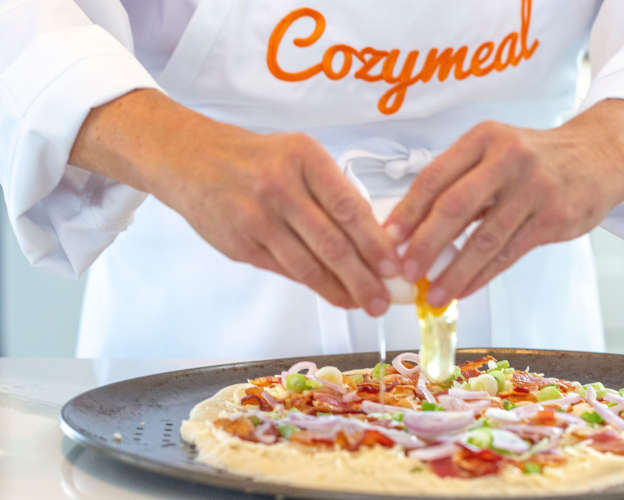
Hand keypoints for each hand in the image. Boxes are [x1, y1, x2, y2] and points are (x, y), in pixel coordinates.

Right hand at [70, 90, 397, 314]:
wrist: (190, 159)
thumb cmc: (256, 159)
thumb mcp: (297, 156)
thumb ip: (330, 192)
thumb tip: (371, 240)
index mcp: (303, 157)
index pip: (348, 207)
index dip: (375, 242)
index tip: (395, 266)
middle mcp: (279, 186)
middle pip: (331, 243)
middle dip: (363, 277)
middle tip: (382, 300)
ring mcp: (256, 218)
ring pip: (307, 265)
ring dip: (339, 290)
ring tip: (362, 305)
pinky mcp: (240, 244)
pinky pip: (284, 270)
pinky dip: (312, 286)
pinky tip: (332, 294)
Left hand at [384, 99, 623, 306]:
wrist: (599, 154)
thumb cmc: (535, 158)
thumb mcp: (495, 152)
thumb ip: (460, 182)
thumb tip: (413, 228)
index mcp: (484, 139)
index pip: (434, 177)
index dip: (407, 212)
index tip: (388, 239)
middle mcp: (508, 158)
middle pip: (454, 208)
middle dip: (425, 245)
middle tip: (406, 272)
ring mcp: (535, 188)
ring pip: (484, 239)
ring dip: (454, 272)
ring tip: (433, 294)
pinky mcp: (555, 217)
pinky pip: (509, 253)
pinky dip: (482, 276)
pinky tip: (464, 289)